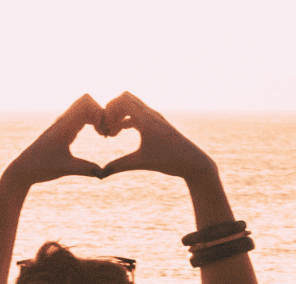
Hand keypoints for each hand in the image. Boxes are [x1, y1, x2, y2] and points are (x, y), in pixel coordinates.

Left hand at [6, 95, 105, 185]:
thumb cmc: (42, 167)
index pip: (85, 105)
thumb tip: (104, 173)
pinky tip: (98, 134)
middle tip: (106, 132)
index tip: (104, 134)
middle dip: (101, 113)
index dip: (100, 115)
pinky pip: (82, 115)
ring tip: (104, 134)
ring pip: (85, 106)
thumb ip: (86, 169)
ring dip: (98, 116)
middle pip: (87, 101)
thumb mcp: (66, 169)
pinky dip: (94, 120)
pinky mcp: (65, 128)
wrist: (24, 168)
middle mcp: (63, 120)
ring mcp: (64, 123)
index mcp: (64, 126)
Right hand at [99, 92, 215, 180]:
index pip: (121, 101)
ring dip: (119, 116)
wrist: (195, 163)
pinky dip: (127, 120)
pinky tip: (120, 132)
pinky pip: (138, 115)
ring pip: (132, 107)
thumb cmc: (170, 161)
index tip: (103, 128)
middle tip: (104, 127)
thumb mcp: (142, 163)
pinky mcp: (159, 126)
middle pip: (125, 98)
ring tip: (111, 134)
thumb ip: (120, 165)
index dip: (108, 111)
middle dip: (112, 110)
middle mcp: (151, 114)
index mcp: (146, 118)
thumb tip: (100, 173)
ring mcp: (156, 119)